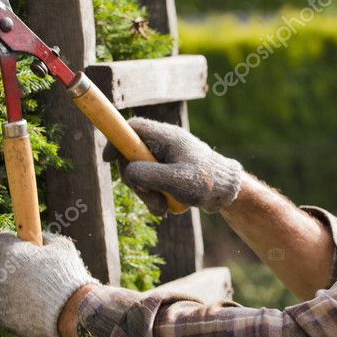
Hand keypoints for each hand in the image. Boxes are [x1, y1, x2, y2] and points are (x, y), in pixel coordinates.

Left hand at [0, 231, 98, 336]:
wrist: (71, 312)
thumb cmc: (68, 275)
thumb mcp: (62, 246)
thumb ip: (45, 238)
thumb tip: (38, 238)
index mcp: (12, 253)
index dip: (10, 243)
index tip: (21, 247)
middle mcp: (0, 275)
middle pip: (3, 267)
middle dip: (17, 269)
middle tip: (40, 274)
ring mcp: (0, 298)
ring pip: (7, 289)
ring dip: (21, 289)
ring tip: (45, 295)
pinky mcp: (4, 318)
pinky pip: (11, 309)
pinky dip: (22, 309)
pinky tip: (41, 309)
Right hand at [102, 117, 242, 215]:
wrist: (228, 193)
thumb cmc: (207, 182)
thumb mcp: (176, 180)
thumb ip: (149, 175)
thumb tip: (127, 172)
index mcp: (167, 137)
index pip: (133, 128)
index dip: (116, 139)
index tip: (108, 159)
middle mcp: (164, 145)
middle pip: (132, 156)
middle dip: (134, 180)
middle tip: (147, 196)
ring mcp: (166, 159)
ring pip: (140, 174)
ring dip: (146, 194)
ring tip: (163, 208)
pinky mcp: (168, 173)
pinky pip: (151, 184)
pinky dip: (155, 198)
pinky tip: (168, 207)